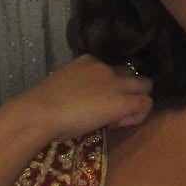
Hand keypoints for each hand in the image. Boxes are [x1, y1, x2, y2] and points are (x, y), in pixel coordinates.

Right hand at [15, 55, 153, 141]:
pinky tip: (119, 124)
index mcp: (88, 61)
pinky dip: (138, 115)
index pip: (111, 70)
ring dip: (136, 102)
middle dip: (128, 91)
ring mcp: (116, 83)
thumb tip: (85, 104)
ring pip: (145, 86)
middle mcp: (105, 67)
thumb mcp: (63, 88)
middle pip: (132, 74)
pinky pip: (145, 104)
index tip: (97, 103)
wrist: (40, 112)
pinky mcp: (123, 100)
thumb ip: (79, 90)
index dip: (109, 87)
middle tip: (112, 112)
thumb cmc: (42, 106)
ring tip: (118, 119)